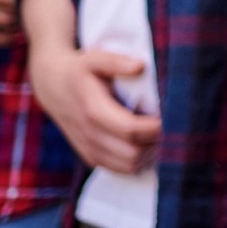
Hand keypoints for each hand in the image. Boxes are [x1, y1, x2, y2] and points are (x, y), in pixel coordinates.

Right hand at [27, 44, 159, 173]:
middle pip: (133, 152)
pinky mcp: (92, 157)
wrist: (53, 87)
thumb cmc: (81, 70)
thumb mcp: (95, 58)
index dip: (155, 127)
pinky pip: (120, 169)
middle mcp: (90, 134)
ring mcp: (89, 149)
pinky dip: (139, 160)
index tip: (173, 115)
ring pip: (129, 165)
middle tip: (172, 124)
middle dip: (157, 141)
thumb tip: (139, 66)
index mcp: (93, 110)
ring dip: (150, 153)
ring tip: (161, 131)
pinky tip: (148, 142)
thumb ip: (116, 61)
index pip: (130, 130)